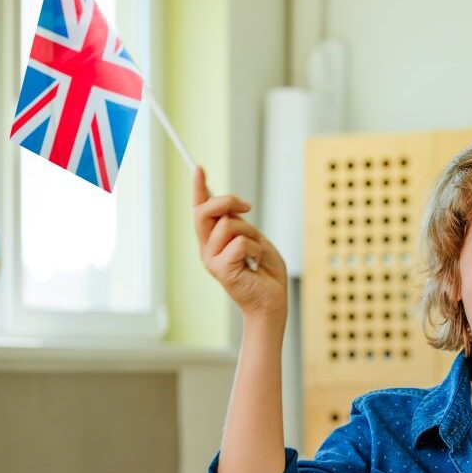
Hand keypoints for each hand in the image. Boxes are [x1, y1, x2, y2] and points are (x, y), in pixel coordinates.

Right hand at [193, 166, 287, 322]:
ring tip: (257, 251)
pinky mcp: (221, 270)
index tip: (200, 168)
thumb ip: (240, 224)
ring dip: (251, 232)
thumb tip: (230, 204)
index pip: (200, 210)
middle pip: (204, 212)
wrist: (272, 303)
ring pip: (228, 225)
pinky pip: (240, 243)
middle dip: (226, 201)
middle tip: (247, 206)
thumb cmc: (266, 274)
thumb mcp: (255, 240)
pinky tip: (257, 263)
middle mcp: (207, 250)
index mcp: (213, 241)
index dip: (199, 189)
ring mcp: (212, 260)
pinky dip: (256, 248)